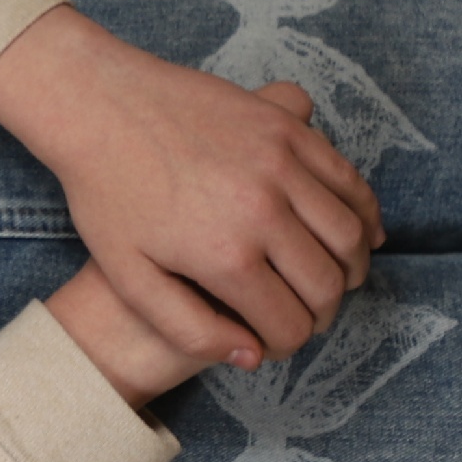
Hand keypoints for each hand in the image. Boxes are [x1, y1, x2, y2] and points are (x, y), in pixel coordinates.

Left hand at [0, 3, 383, 396]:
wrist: (99, 105)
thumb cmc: (107, 193)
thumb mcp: (130, 279)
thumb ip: (190, 329)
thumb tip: (254, 356)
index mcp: (225, 255)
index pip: (290, 325)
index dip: (285, 344)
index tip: (272, 340)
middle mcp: (263, 209)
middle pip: (328, 285)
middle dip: (321, 313)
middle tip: (303, 315)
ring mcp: (281, 162)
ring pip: (349, 235)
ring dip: (350, 269)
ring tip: (332, 280)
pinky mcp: (287, 127)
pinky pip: (348, 180)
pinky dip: (363, 214)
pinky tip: (356, 233)